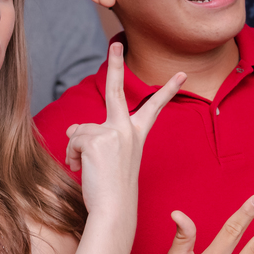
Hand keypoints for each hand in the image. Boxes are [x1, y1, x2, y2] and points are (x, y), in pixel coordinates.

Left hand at [63, 43, 183, 218]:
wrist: (114, 210)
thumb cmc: (112, 190)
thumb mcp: (107, 158)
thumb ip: (94, 138)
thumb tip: (74, 129)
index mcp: (137, 134)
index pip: (153, 107)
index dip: (167, 90)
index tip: (181, 73)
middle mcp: (128, 129)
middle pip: (118, 90)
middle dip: (117, 64)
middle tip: (115, 44)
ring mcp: (113, 132)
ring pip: (81, 130)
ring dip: (77, 150)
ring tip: (88, 169)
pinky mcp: (97, 139)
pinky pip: (73, 140)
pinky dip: (72, 156)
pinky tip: (82, 169)